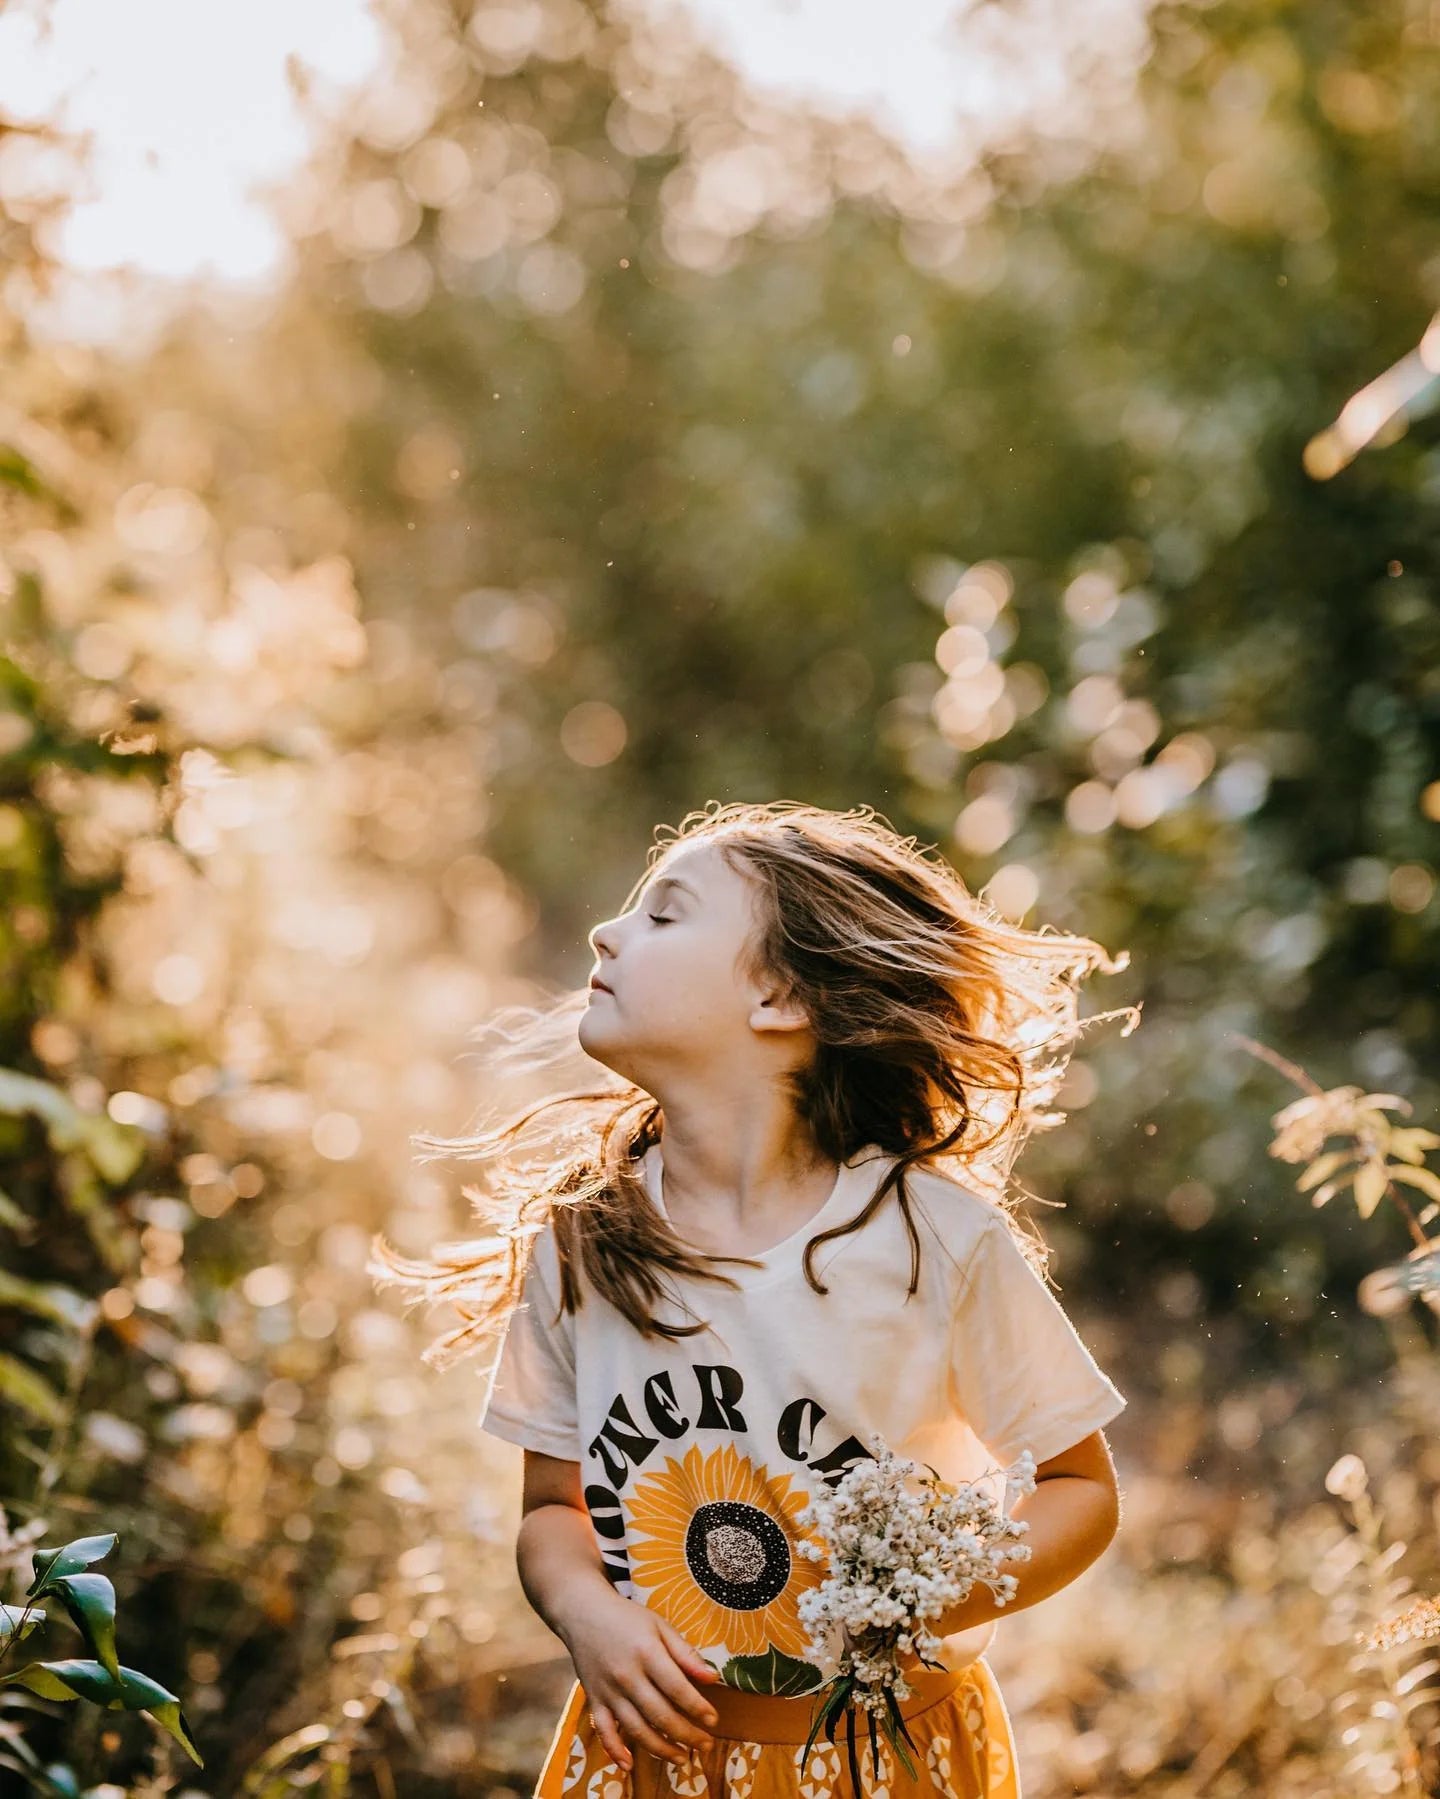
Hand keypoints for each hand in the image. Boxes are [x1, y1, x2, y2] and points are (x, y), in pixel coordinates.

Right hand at [559, 1587, 721, 1772]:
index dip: (698, 1708)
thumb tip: (712, 1678)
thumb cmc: (627, 1618)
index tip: (714, 1721)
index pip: (677, 1688)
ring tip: (682, 1759)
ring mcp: (608, 1690)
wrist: (583, 1612)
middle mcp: (627, 1675)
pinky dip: (615, 1751)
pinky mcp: (594, 1699)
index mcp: (647, 1653)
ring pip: (636, 1728)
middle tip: (705, 1745)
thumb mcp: (659, 1625)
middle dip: (686, 1734)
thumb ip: (685, 1653)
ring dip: (661, 1749)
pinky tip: (630, 1766)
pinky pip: (603, 1730)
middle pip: (660, 1714)